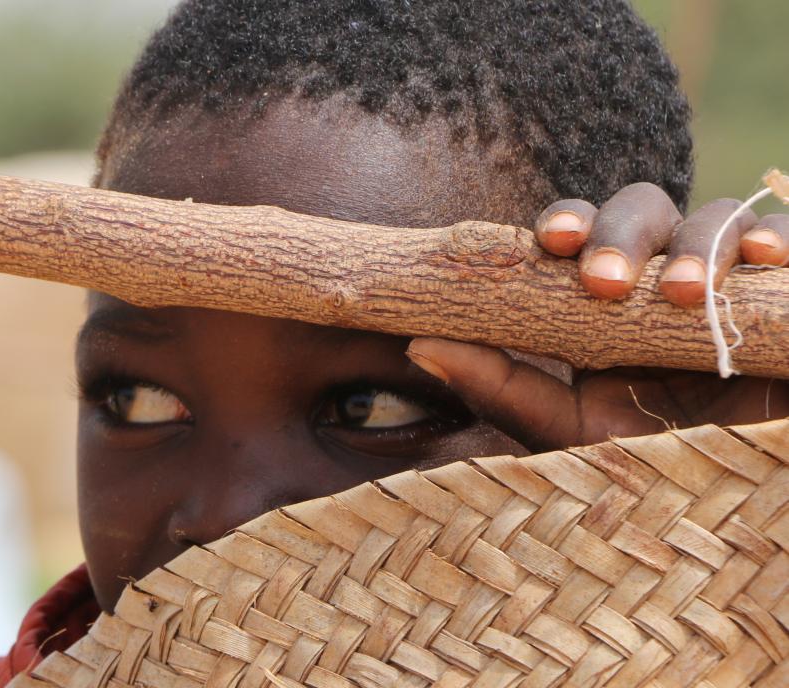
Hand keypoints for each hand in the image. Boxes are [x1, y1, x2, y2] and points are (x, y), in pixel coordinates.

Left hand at [407, 182, 787, 450]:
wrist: (755, 501)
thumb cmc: (662, 466)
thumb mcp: (577, 433)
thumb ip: (504, 391)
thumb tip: (418, 344)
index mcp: (612, 299)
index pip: (581, 235)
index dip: (565, 223)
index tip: (549, 243)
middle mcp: (671, 275)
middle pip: (642, 208)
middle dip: (619, 231)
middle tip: (605, 281)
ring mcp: (739, 278)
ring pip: (717, 216)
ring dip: (697, 243)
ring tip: (687, 295)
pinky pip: (788, 238)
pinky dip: (776, 238)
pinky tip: (763, 261)